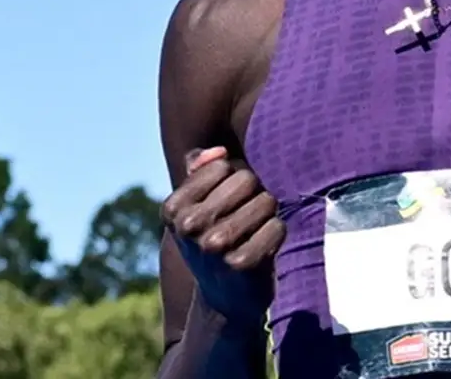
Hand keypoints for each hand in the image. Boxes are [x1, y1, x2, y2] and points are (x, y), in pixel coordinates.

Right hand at [161, 147, 285, 320]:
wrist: (224, 297)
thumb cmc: (214, 241)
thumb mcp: (197, 207)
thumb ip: (201, 171)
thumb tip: (218, 152)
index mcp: (173, 208)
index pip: (223, 166)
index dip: (234, 180)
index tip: (228, 204)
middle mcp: (189, 227)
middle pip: (247, 179)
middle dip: (254, 194)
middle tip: (246, 218)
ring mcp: (214, 247)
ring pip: (265, 200)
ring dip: (268, 214)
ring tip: (254, 232)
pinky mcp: (241, 265)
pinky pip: (277, 226)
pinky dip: (277, 233)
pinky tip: (265, 248)